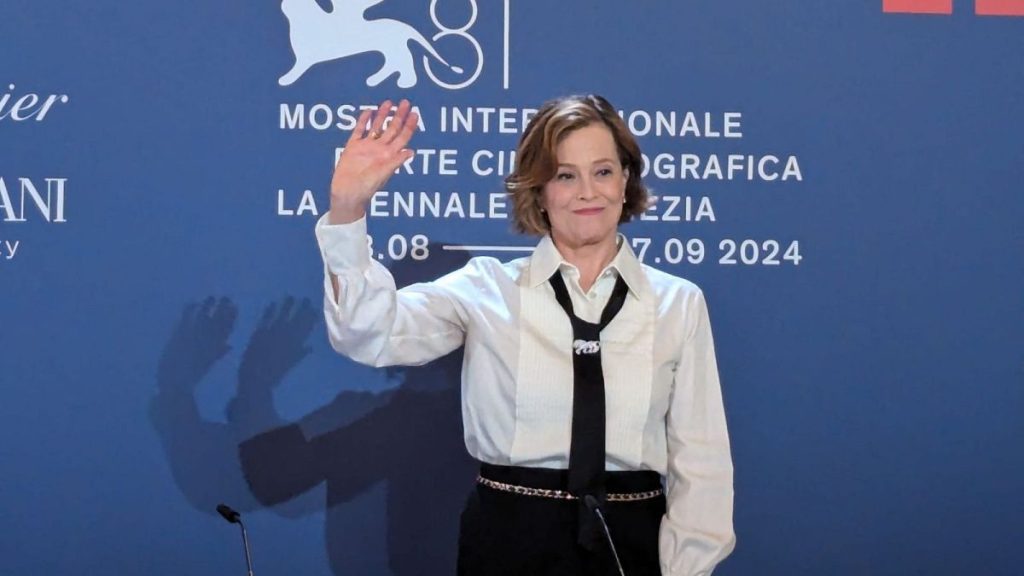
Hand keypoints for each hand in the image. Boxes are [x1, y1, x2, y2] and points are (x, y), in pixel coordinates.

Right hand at [329, 99, 417, 223]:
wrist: (347, 194)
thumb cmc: (367, 188)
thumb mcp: (383, 174)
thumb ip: (396, 161)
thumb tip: (411, 151)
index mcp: (389, 156)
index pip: (403, 137)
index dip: (409, 126)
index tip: (415, 114)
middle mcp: (380, 150)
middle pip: (392, 129)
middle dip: (399, 116)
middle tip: (406, 102)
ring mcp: (366, 147)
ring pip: (377, 127)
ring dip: (383, 115)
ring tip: (389, 102)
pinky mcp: (353, 147)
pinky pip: (359, 131)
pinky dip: (363, 121)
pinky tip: (368, 111)